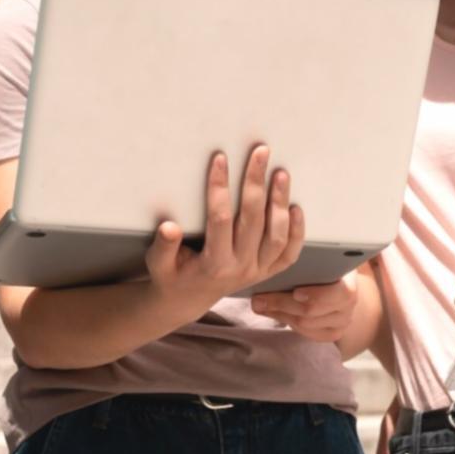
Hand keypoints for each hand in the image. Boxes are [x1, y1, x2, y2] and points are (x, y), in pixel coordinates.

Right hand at [142, 146, 305, 315]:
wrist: (186, 302)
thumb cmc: (171, 276)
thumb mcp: (158, 265)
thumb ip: (164, 247)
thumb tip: (169, 226)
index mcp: (213, 264)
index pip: (219, 219)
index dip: (219, 187)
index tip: (220, 158)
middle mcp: (240, 268)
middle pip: (252, 220)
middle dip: (256, 182)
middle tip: (261, 152)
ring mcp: (256, 271)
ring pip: (276, 235)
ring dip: (280, 202)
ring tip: (281, 173)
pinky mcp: (266, 272)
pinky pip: (289, 254)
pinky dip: (296, 231)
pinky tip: (295, 207)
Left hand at [250, 270, 359, 341]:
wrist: (341, 284)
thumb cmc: (327, 266)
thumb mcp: (322, 259)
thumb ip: (309, 260)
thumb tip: (278, 260)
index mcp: (350, 282)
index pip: (341, 293)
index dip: (317, 295)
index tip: (296, 293)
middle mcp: (350, 305)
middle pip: (313, 310)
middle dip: (282, 304)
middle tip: (258, 298)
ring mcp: (342, 322)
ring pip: (305, 324)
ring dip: (279, 314)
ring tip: (259, 304)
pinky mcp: (332, 334)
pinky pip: (306, 333)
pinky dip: (286, 322)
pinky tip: (273, 312)